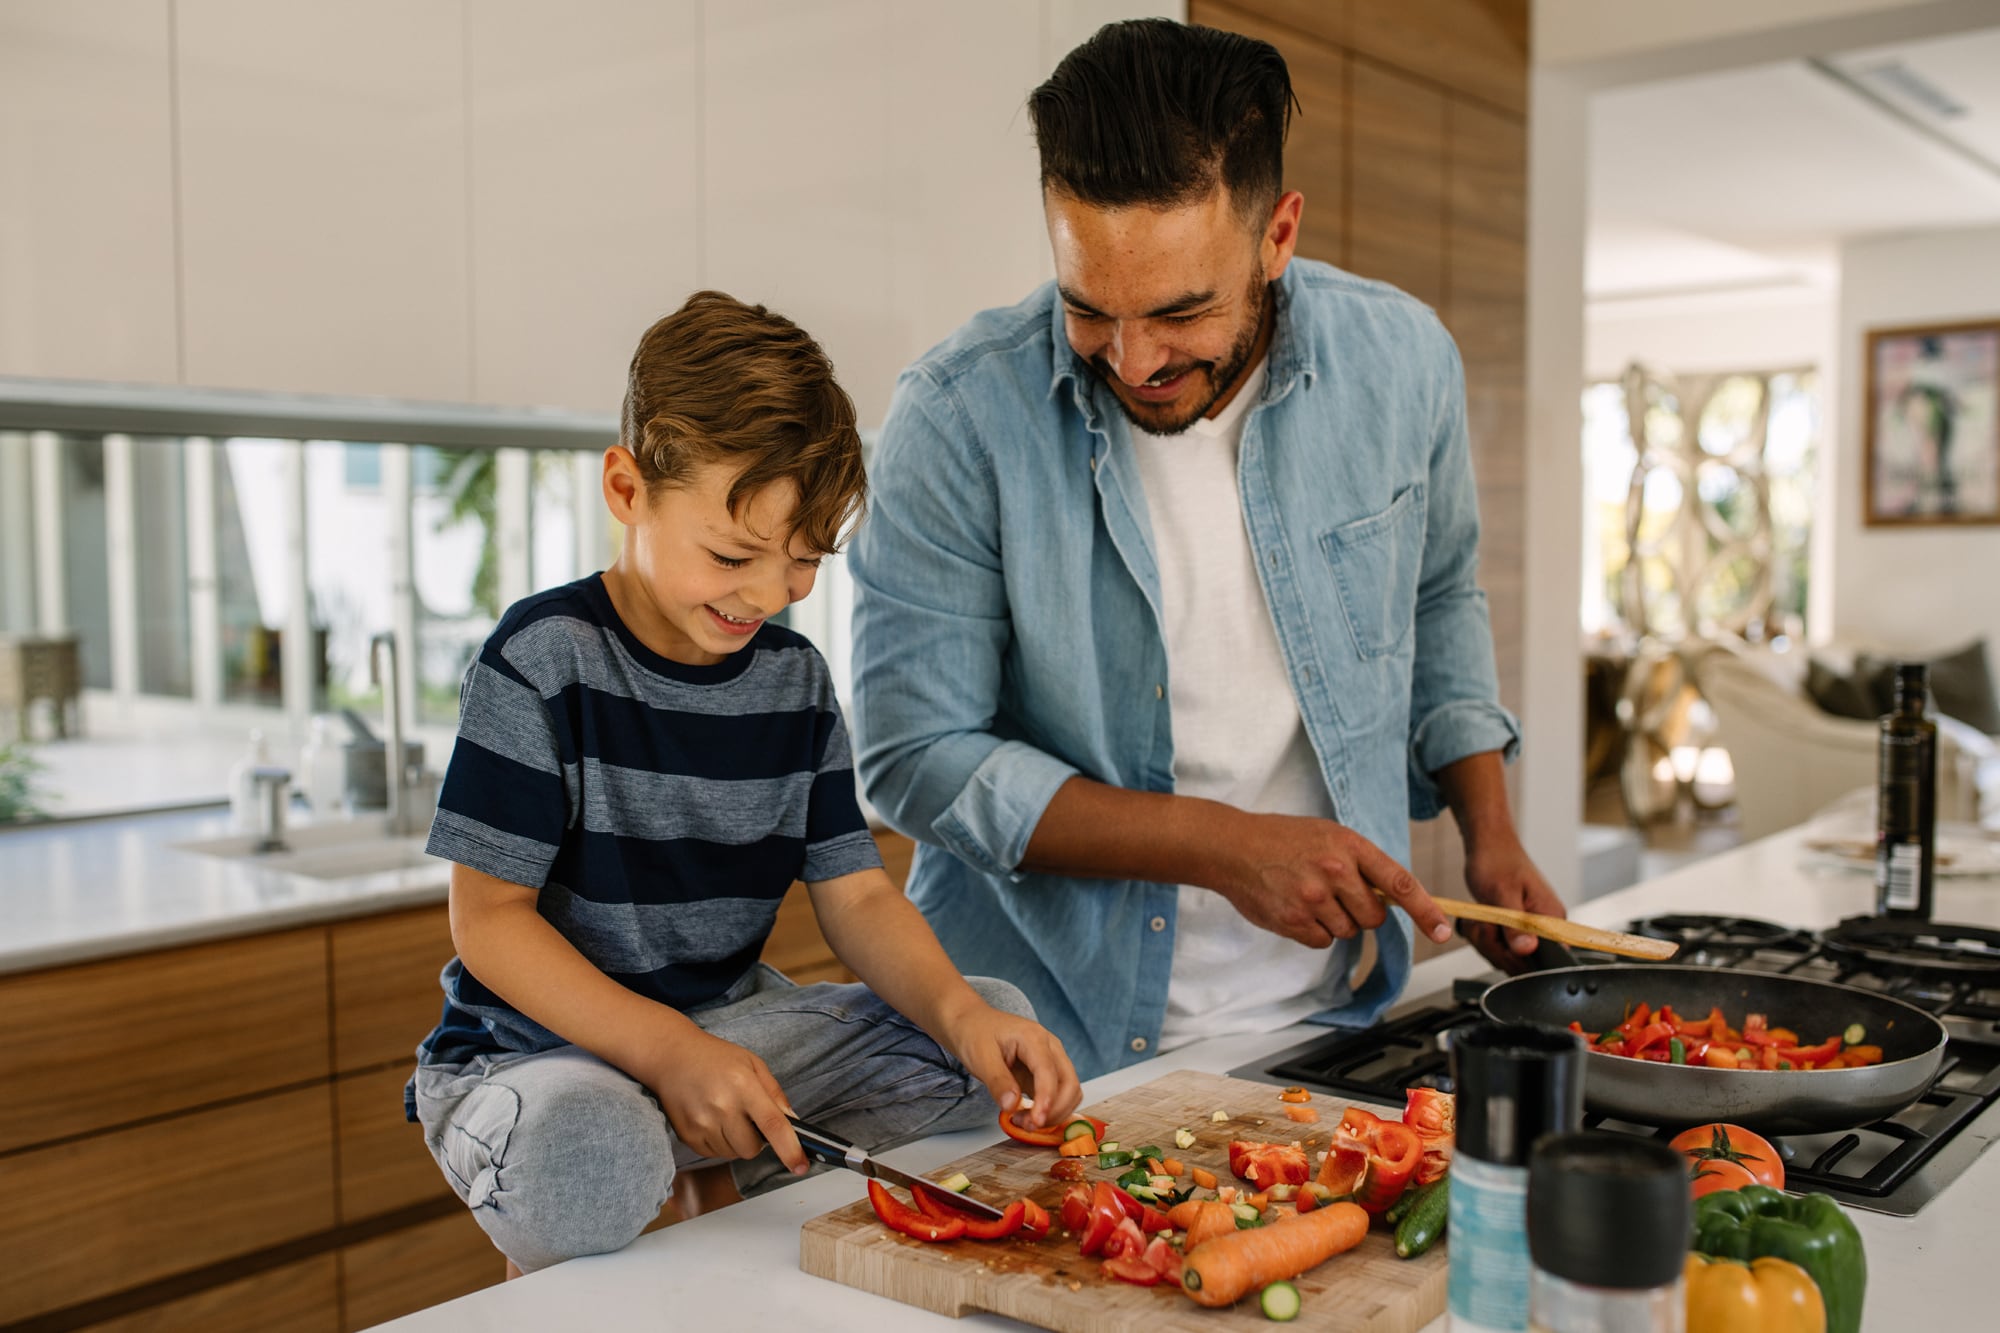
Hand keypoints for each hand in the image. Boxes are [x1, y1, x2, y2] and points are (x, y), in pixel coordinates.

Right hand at [641, 1026, 809, 1175]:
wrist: (671, 1056)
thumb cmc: (715, 1058)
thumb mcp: (753, 1064)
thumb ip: (775, 1093)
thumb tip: (793, 1122)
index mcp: (744, 1085)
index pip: (772, 1124)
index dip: (790, 1149)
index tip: (800, 1165)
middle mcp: (722, 1106)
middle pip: (752, 1148)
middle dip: (757, 1140)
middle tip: (748, 1117)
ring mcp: (702, 1123)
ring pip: (733, 1154)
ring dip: (737, 1141)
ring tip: (726, 1113)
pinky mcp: (687, 1135)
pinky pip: (714, 1154)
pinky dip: (719, 1143)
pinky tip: (712, 1119)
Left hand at [939, 1001, 1081, 1131]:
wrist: (972, 1023)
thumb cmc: (975, 1033)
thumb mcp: (980, 1057)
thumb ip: (998, 1081)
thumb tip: (1012, 1105)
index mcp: (1034, 1037)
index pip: (1049, 1072)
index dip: (1047, 1100)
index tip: (1036, 1122)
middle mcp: (1049, 1047)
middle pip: (1069, 1083)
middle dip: (1054, 1110)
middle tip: (1027, 1126)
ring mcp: (1050, 1060)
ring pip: (1069, 1092)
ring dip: (1054, 1113)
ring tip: (1023, 1121)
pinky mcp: (1045, 1073)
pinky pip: (1058, 1095)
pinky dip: (1049, 1110)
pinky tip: (1027, 1117)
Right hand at [1217, 812, 1453, 947]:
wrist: (1232, 847)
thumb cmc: (1282, 839)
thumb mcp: (1328, 835)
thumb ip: (1361, 863)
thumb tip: (1392, 897)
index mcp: (1349, 846)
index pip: (1400, 883)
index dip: (1426, 911)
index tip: (1443, 932)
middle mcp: (1335, 871)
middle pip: (1374, 916)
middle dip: (1362, 912)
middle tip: (1336, 894)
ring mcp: (1313, 898)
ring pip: (1348, 931)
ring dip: (1334, 921)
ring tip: (1308, 895)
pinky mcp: (1293, 921)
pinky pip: (1322, 941)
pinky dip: (1312, 931)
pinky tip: (1295, 908)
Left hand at [1461, 834, 1564, 973]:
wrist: (1488, 846)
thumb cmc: (1497, 861)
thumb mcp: (1502, 894)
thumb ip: (1515, 925)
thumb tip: (1527, 950)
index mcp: (1552, 919)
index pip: (1545, 960)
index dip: (1517, 958)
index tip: (1499, 939)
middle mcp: (1546, 929)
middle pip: (1520, 963)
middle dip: (1494, 945)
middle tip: (1484, 921)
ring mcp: (1531, 931)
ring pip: (1504, 957)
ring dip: (1485, 940)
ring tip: (1481, 916)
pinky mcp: (1516, 931)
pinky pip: (1498, 948)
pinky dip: (1483, 937)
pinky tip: (1480, 920)